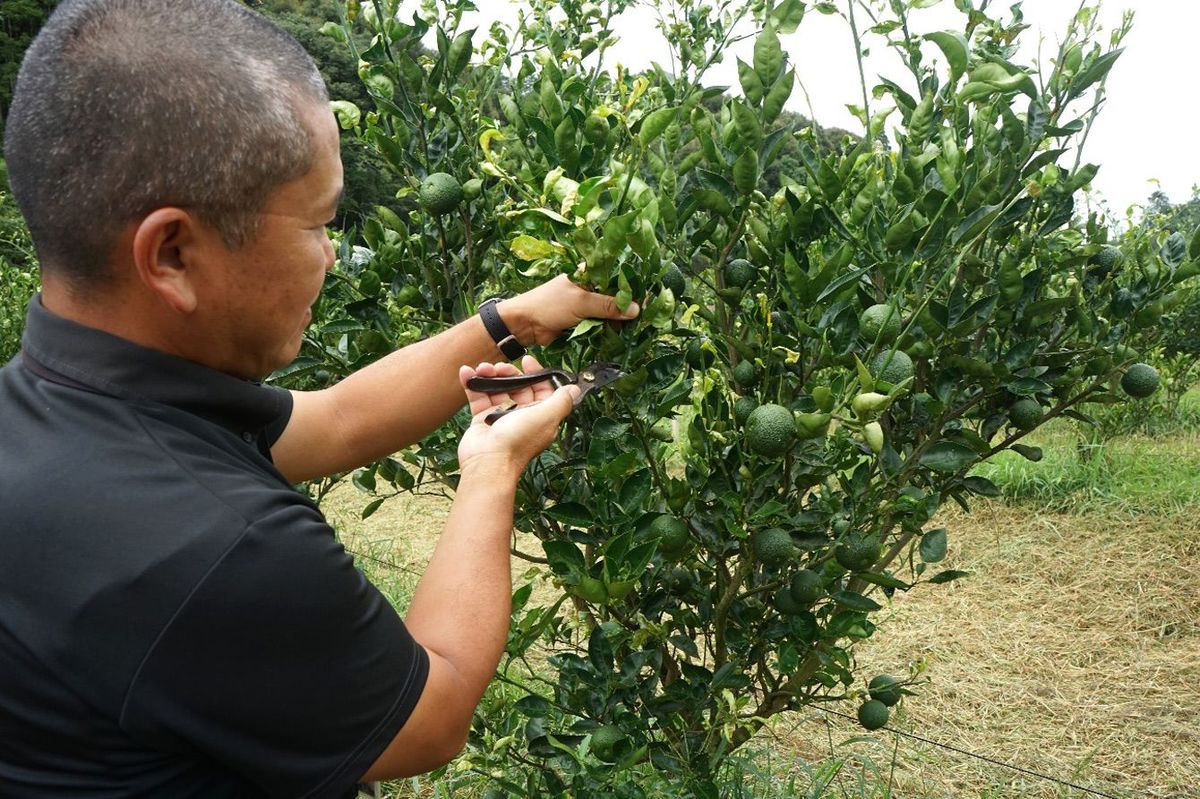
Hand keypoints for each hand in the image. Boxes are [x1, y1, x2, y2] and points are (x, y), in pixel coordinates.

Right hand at [457, 356, 579, 476]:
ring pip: (497, 389)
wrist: (488, 463)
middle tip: (499, 367)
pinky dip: (472, 383)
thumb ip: (561, 400)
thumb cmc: (517, 442)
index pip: (542, 389)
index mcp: (542, 416)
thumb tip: (575, 389)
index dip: (536, 373)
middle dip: (509, 372)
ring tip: (481, 369)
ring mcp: (501, 418)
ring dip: (489, 375)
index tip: (527, 360)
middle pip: (518, 386)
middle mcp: (523, 416)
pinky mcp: (482, 420)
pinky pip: (478, 397)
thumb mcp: (546, 417)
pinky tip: (466, 372)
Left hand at [498, 274, 639, 345]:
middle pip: (616, 294)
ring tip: (637, 327)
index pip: (616, 274)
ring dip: (620, 320)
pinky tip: (622, 334)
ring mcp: (586, 304)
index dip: (632, 284)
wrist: (524, 326)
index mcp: (587, 273)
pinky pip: (601, 324)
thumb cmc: (549, 305)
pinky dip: (610, 329)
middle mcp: (589, 286)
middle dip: (629, 305)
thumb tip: (636, 310)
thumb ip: (608, 306)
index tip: (648, 295)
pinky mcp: (582, 321)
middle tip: (646, 315)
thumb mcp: (581, 302)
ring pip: (610, 311)